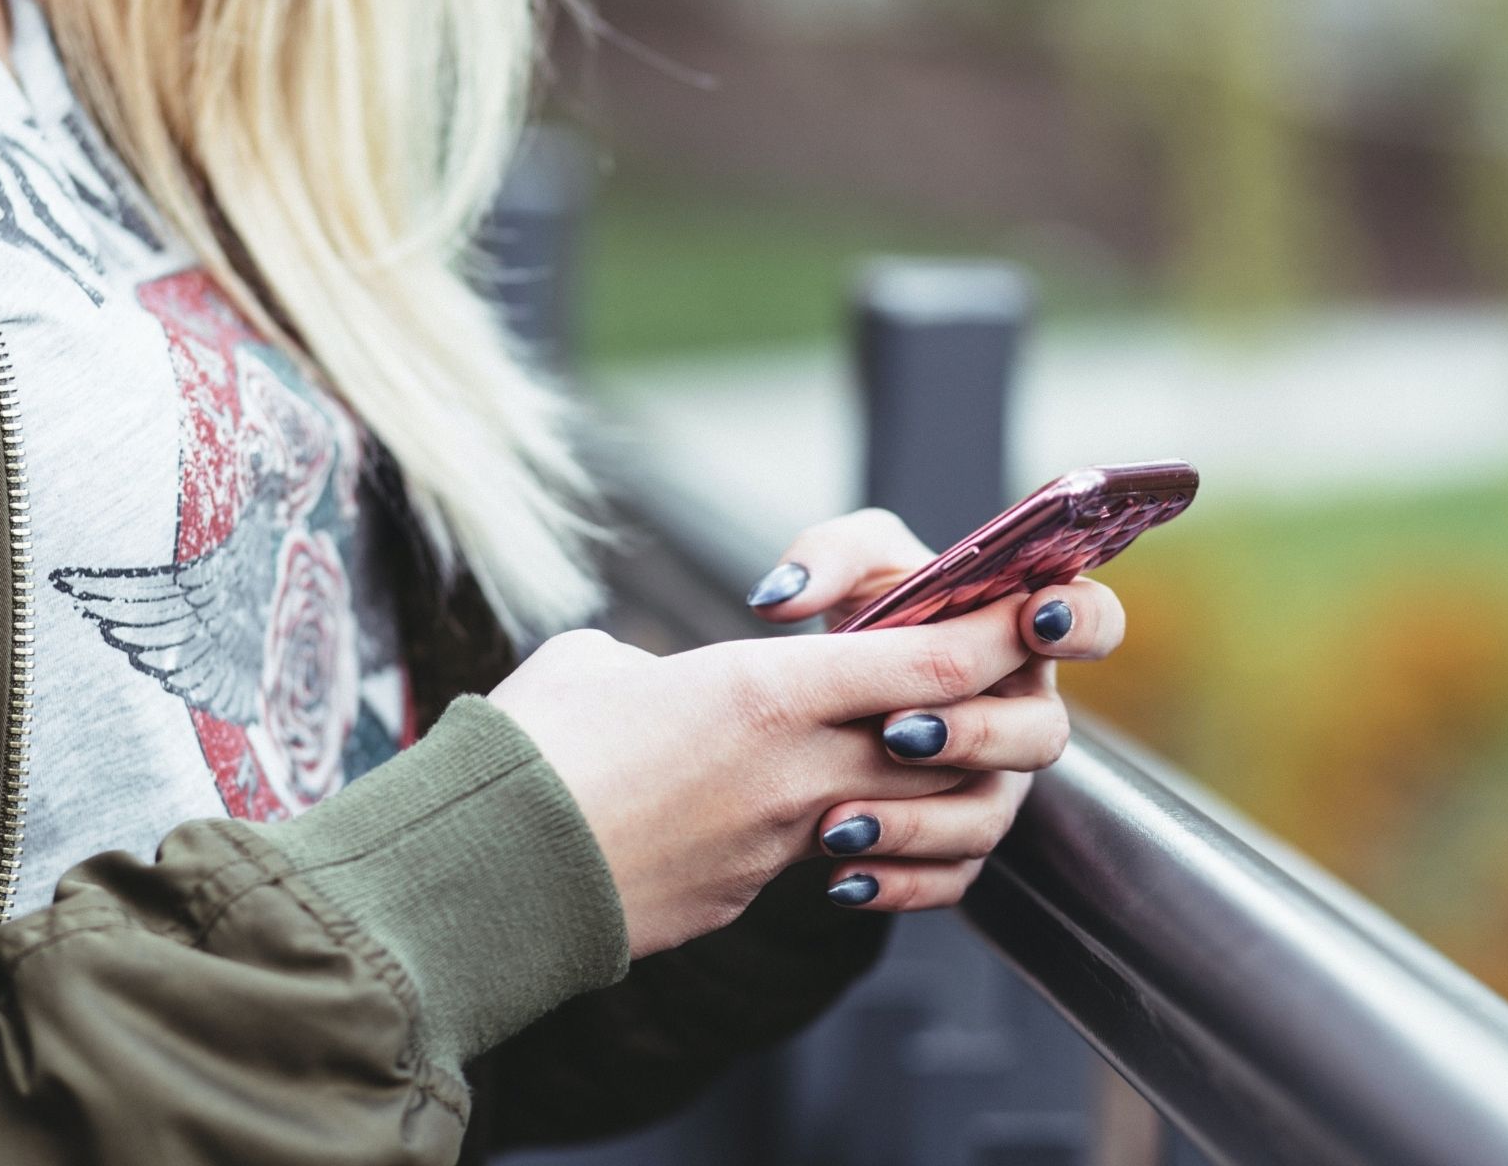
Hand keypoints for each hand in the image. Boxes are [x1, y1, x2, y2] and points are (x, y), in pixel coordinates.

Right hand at [491, 588, 1030, 957]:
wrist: (483, 878)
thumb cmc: (528, 750)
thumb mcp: (598, 665)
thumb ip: (662, 662)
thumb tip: (661, 680)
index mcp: (766, 692)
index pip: (931, 664)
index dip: (993, 636)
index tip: (1023, 611)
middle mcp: (795, 771)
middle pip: (945, 743)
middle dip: (980, 713)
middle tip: (979, 682)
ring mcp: (779, 844)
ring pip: (904, 811)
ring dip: (921, 786)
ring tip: (897, 756)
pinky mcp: (749, 895)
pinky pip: (833, 862)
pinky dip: (849, 839)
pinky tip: (819, 822)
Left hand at [743, 508, 1126, 912]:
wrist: (824, 699)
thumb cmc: (866, 614)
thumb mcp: (850, 567)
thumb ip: (826, 557)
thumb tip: (782, 599)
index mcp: (1023, 634)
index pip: (1094, 622)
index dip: (1081, 622)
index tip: (1034, 618)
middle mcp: (1022, 714)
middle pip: (1043, 735)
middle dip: (975, 734)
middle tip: (897, 730)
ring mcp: (996, 785)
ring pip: (988, 818)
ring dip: (919, 821)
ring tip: (840, 821)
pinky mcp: (958, 845)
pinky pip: (949, 878)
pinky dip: (897, 883)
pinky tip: (842, 878)